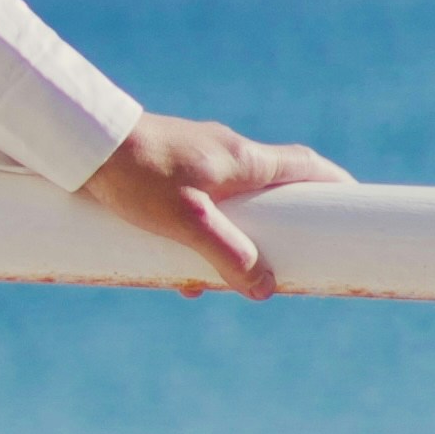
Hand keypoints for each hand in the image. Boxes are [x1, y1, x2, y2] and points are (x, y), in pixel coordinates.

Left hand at [75, 110, 345, 300]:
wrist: (78, 143)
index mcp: (244, 160)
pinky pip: (197, 209)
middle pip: (273, 193)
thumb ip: (228, 256)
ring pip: (231, 207)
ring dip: (230, 245)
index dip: (337, 190)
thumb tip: (266, 289)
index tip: (356, 213)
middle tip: (283, 266)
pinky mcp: (167, 172)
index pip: (309, 169)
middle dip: (280, 232)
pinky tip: (173, 272)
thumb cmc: (135, 174)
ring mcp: (197, 162)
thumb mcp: (187, 222)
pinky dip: (195, 239)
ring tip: (212, 285)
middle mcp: (227, 155)